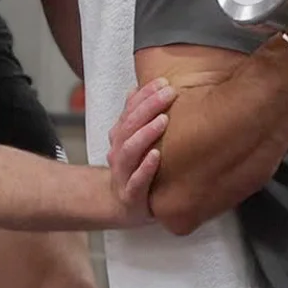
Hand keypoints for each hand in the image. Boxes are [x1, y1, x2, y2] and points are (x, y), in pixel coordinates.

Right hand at [107, 77, 176, 225]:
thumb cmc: (135, 167)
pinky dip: (146, 168)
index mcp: (119, 136)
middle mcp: (118, 152)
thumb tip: (138, 87)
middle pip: (129, 126)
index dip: (145, 95)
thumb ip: (136, 115)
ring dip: (146, 133)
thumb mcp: (134, 140)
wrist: (123, 205)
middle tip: (169, 93)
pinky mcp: (131, 195)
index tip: (164, 82)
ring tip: (163, 120)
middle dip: (149, 107)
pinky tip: (157, 156)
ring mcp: (122, 174)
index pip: (129, 110)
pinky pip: (137, 181)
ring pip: (129, 150)